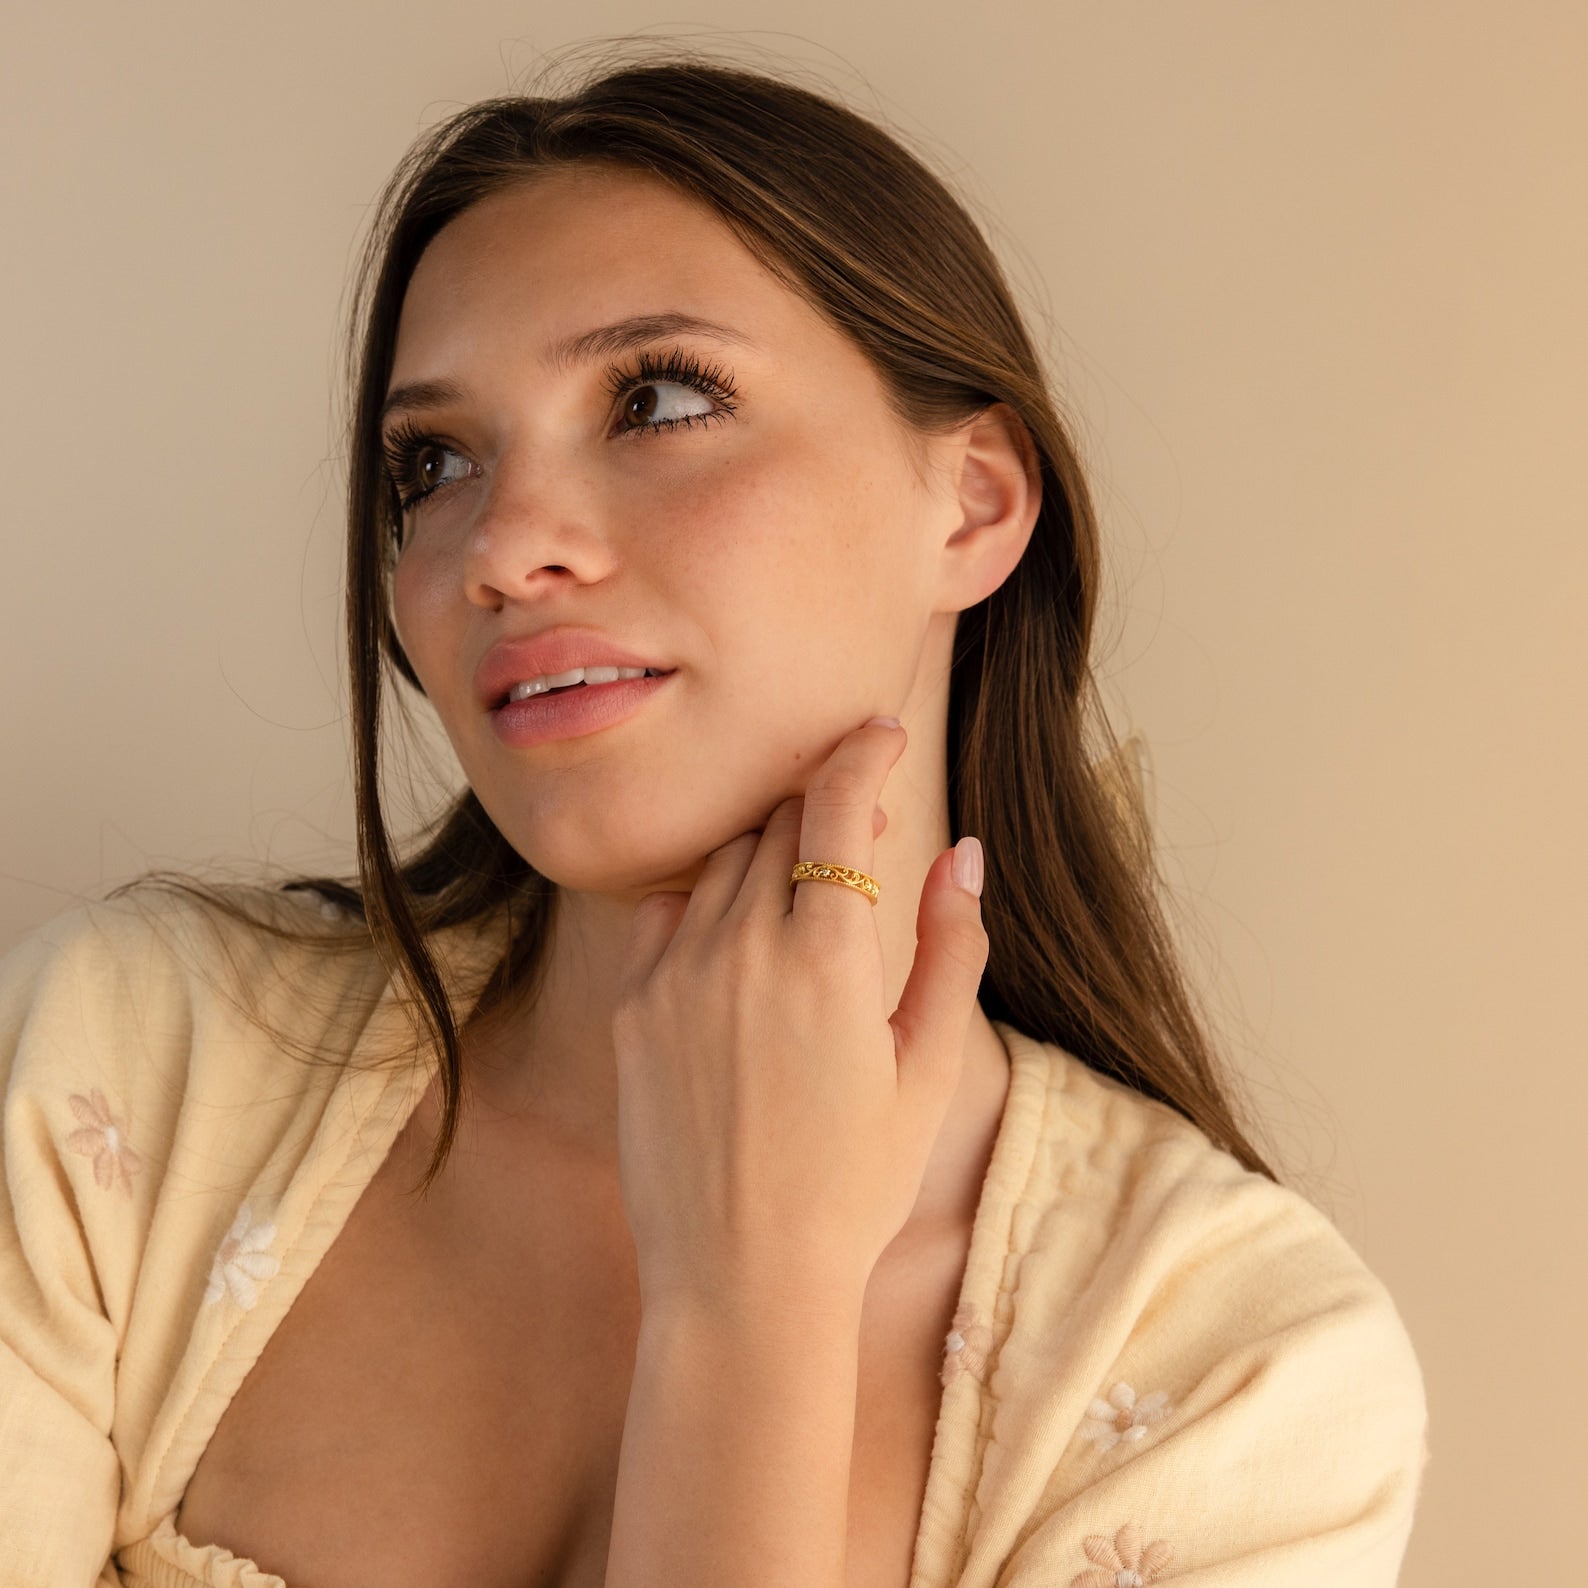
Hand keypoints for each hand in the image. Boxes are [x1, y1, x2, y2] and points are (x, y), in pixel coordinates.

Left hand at [610, 716, 989, 1317]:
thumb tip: (964, 853)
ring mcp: (675, 972)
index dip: (862, 752)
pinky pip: (667, 909)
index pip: (837, 804)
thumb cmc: (853, 1184)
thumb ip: (951, 948)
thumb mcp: (927, 1070)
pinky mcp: (632, 1005)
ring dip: (768, 854)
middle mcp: (742, 946)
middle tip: (857, 832)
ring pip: (722, 860)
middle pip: (779, 821)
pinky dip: (706, 901)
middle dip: (824, 807)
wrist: (740, 1277)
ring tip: (803, 899)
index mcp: (829, 957)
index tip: (879, 731)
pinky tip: (736, 942)